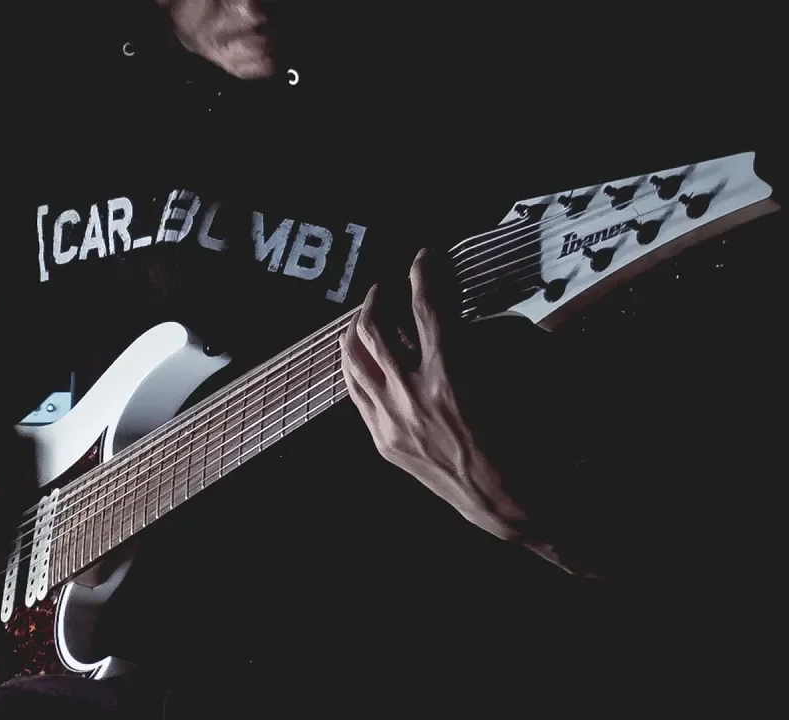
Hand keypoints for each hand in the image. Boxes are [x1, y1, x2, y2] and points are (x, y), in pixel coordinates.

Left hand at [338, 249, 529, 541]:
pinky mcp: (385, 441)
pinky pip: (356, 391)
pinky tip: (360, 352)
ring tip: (370, 310)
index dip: (427, 272)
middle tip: (393, 282)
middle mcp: (412, 396)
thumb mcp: (529, 376)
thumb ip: (496, 335)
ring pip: (355, 357)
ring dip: (360, 324)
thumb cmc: (536, 440)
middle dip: (382, 294)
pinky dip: (355, 363)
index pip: (428, 304)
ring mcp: (392, 421)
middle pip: (377, 325)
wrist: (519, 504)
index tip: (428, 256)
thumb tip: (470, 312)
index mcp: (452, 375)